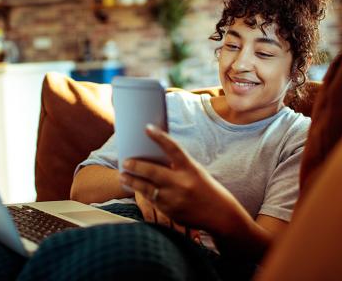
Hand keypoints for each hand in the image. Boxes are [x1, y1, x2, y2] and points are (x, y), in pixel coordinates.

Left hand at [120, 124, 241, 234]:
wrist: (219, 214)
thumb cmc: (205, 187)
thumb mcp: (195, 172)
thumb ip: (177, 165)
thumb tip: (155, 155)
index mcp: (190, 168)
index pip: (174, 149)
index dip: (160, 137)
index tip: (147, 128)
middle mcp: (182, 183)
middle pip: (153, 172)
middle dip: (136, 166)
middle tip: (125, 161)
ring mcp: (174, 199)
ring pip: (147, 188)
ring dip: (132, 182)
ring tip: (123, 176)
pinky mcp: (170, 211)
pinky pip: (151, 200)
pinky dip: (142, 193)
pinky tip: (133, 188)